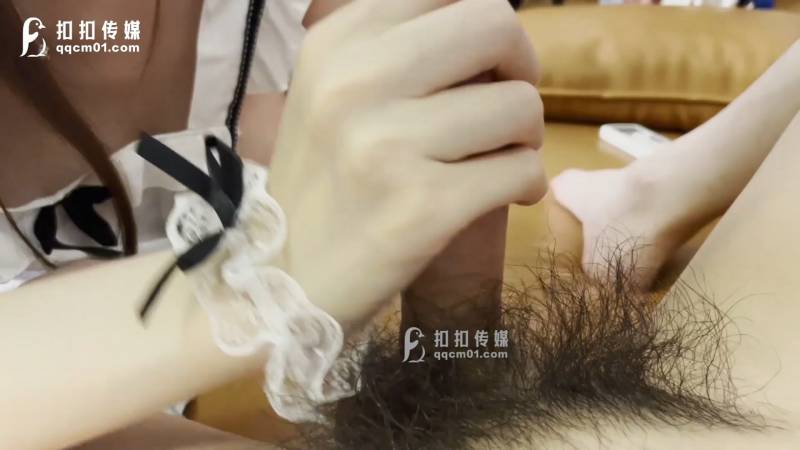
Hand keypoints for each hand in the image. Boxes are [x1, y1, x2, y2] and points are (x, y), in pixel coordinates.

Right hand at [268, 0, 546, 327]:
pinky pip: (524, 170)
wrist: (288, 279)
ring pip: (520, 105)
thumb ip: (399, 48)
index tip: (484, 64)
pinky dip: (528, 184)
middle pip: (495, 24)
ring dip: (526, 137)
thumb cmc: (325, 181)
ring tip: (498, 161)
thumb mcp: (334, 92)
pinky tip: (505, 196)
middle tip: (506, 109)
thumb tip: (494, 25)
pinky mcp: (421, 205)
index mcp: (335, 42)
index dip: (485, 27)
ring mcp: (386, 144)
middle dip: (521, 67)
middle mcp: (355, 81)